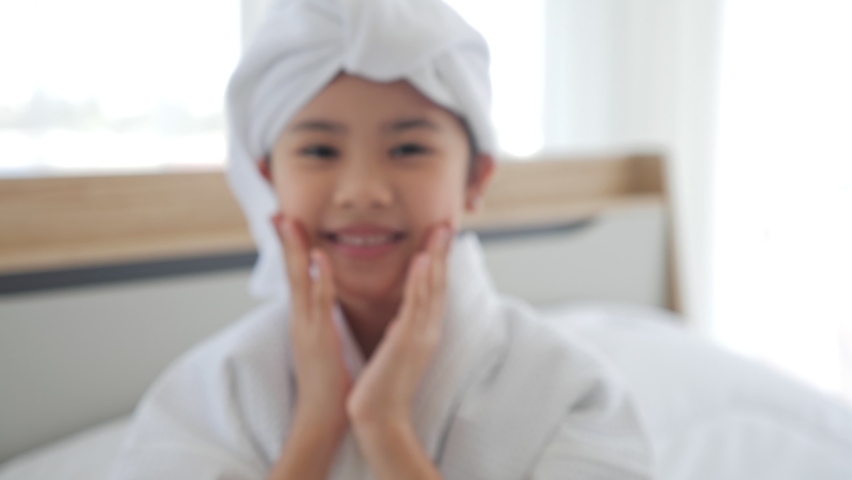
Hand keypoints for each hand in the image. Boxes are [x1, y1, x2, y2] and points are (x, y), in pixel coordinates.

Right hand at [273, 214, 350, 431]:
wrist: (322, 419)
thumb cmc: (328, 385)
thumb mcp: (323, 345)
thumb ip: (321, 323)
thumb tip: (325, 305)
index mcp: (303, 320)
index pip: (295, 276)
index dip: (291, 250)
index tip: (286, 223)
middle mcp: (300, 319)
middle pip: (290, 271)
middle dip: (284, 241)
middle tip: (277, 212)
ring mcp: (306, 327)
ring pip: (299, 280)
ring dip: (295, 249)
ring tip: (290, 221)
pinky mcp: (319, 337)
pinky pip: (320, 301)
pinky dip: (320, 276)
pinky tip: (320, 255)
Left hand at [346, 226, 452, 429]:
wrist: (379, 420)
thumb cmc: (383, 389)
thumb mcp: (395, 353)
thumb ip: (400, 333)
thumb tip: (399, 319)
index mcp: (423, 333)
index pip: (434, 291)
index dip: (439, 264)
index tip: (439, 239)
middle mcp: (428, 331)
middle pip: (439, 285)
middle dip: (443, 254)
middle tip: (447, 225)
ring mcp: (420, 336)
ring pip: (432, 290)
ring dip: (437, 259)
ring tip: (440, 232)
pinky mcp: (407, 342)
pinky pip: (416, 306)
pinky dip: (421, 282)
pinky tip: (423, 261)